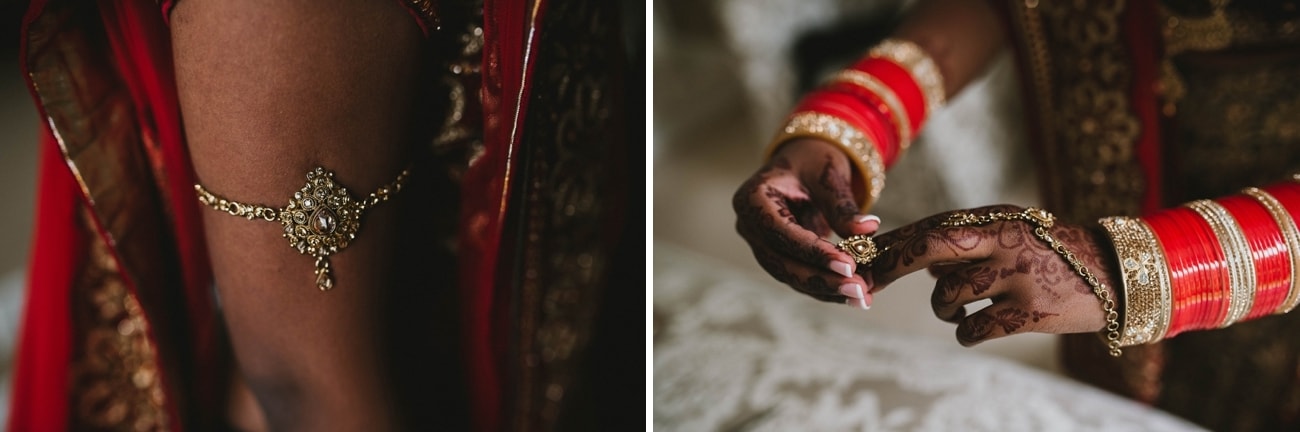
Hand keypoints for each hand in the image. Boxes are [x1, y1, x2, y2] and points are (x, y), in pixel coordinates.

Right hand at [733, 139, 880, 307]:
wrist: (804, 162)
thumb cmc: (812, 160)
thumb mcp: (827, 174)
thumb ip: (842, 204)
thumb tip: (867, 229)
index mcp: (752, 200)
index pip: (781, 232)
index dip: (813, 252)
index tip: (848, 265)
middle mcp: (750, 227)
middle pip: (782, 262)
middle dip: (821, 279)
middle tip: (858, 289)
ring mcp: (761, 244)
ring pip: (790, 275)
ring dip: (826, 289)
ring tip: (862, 297)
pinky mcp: (777, 256)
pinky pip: (799, 276)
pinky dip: (826, 287)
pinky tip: (853, 295)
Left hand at [867, 205, 1119, 345]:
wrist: (1113, 276)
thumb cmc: (1048, 255)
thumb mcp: (1009, 234)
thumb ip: (964, 243)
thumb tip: (917, 261)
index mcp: (994, 219)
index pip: (930, 226)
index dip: (890, 242)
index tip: (856, 254)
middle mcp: (1003, 241)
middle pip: (930, 248)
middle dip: (890, 266)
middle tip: (867, 284)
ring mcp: (1017, 275)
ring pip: (947, 296)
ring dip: (942, 308)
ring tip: (957, 308)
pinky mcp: (1030, 312)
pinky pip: (973, 329)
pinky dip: (966, 333)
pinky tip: (977, 328)